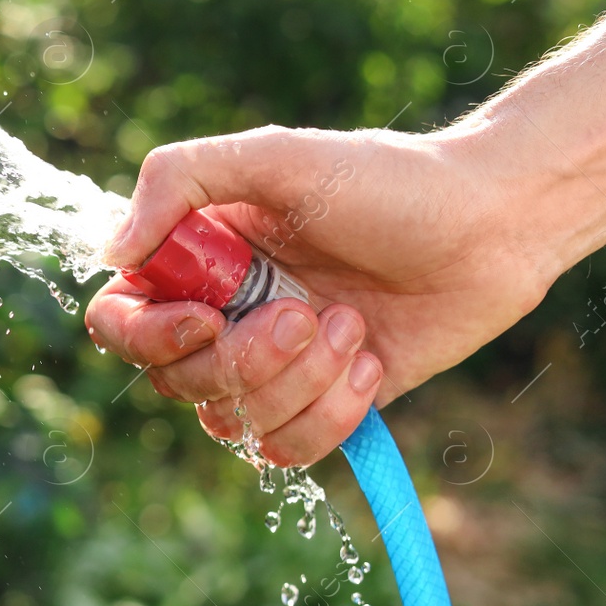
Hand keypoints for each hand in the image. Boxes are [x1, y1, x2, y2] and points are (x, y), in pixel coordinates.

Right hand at [85, 124, 555, 465]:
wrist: (494, 225)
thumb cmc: (386, 180)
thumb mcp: (274, 156)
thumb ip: (178, 181)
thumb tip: (110, 254)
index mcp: (197, 259)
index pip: (120, 321)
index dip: (149, 336)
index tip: (207, 318)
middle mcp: (224, 316)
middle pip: (177, 381)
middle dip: (247, 359)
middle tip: (308, 310)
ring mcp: (274, 365)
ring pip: (233, 423)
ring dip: (298, 382)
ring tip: (353, 326)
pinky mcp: (326, 404)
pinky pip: (288, 449)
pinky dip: (330, 415)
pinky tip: (370, 361)